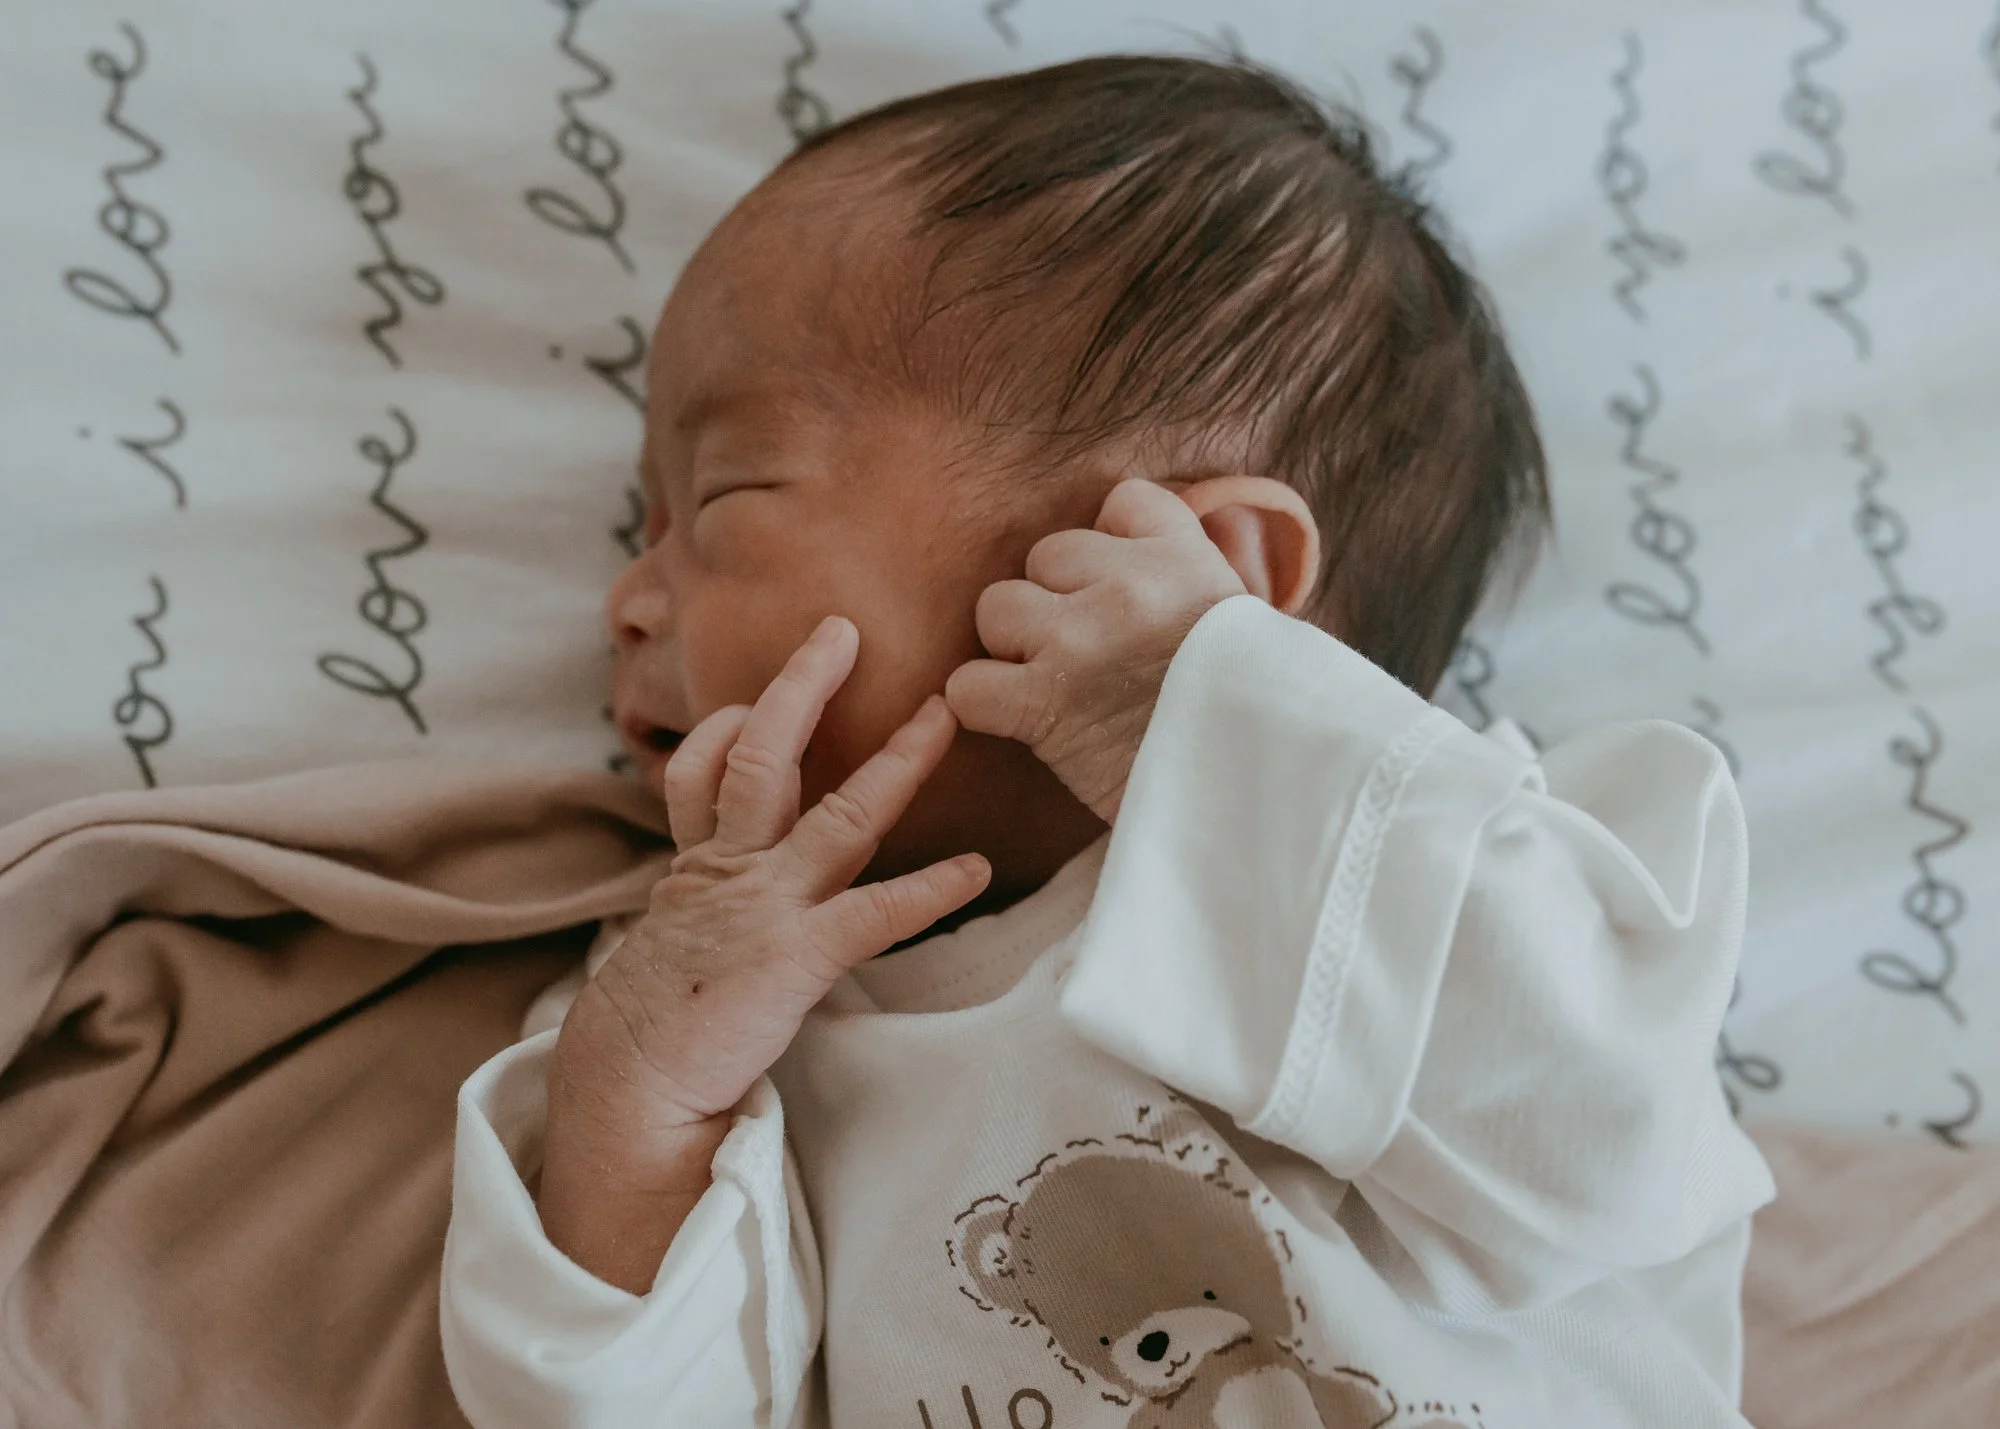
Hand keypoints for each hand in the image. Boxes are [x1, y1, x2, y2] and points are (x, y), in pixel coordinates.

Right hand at [539, 615, 989, 1287]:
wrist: (630, 1085)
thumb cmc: (664, 1015)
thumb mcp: (674, 931)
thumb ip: (709, 888)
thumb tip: (738, 859)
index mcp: (701, 862)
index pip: (704, 767)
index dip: (727, 724)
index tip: (757, 698)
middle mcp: (730, 869)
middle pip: (761, 756)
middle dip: (801, 687)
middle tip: (841, 631)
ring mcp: (765, 907)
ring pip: (833, 814)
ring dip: (895, 762)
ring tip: (943, 716)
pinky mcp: (795, 957)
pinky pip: (872, 912)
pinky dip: (928, 888)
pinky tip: (975, 867)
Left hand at [946, 478, 1245, 822]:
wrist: (1261, 792)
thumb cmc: (1249, 717)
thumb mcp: (1241, 622)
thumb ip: (1189, 576)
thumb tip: (1139, 547)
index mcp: (1185, 558)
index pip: (1122, 502)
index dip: (1114, 549)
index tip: (1129, 594)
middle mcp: (1129, 585)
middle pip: (1046, 555)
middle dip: (1058, 602)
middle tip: (1089, 655)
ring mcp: (1079, 640)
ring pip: (997, 608)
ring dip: (1015, 647)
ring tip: (1053, 685)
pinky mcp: (1042, 704)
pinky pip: (969, 684)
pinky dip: (984, 706)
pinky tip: (1021, 721)